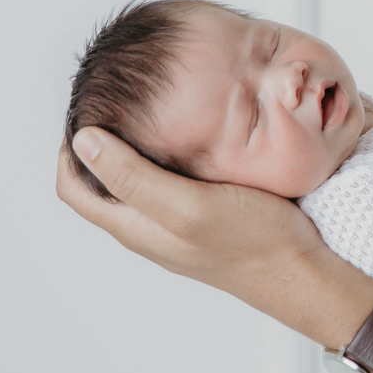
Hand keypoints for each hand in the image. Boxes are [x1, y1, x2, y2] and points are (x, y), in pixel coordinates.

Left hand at [57, 129, 372, 345]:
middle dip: (99, 142)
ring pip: (136, 182)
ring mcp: (177, 224)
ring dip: (133, 147)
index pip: (74, 187)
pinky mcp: (205, 216)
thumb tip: (83, 142)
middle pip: (101, 183)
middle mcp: (150, 227)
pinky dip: (168, 154)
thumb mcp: (187, 206)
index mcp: (135, 226)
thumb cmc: (251, 242)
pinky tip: (191, 134)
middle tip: (115, 101)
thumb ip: (133, 177)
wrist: (303, 270)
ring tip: (148, 109)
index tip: (87, 110)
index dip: (69, 149)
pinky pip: (171, 182)